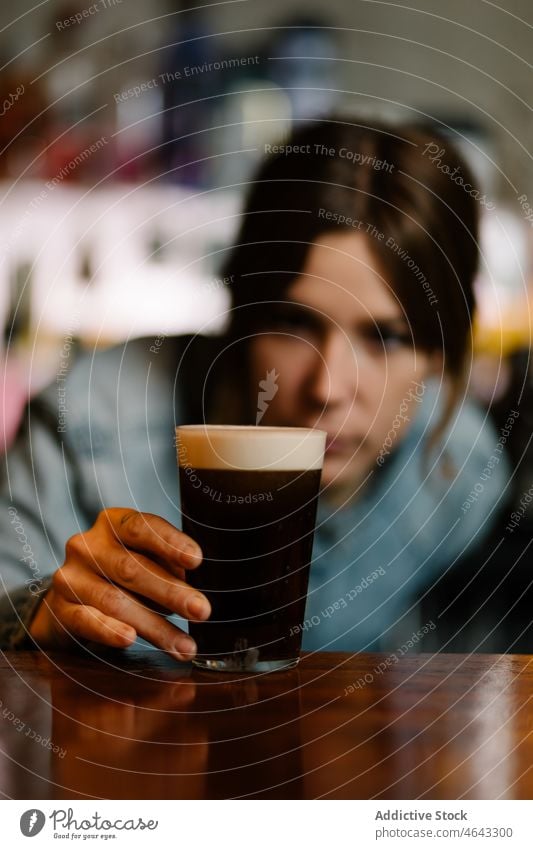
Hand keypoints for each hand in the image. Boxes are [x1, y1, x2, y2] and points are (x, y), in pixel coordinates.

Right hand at [29, 508, 209, 660]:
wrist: (72, 598)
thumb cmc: (121, 574)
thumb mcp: (145, 559)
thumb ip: (164, 567)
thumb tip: (189, 592)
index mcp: (112, 524)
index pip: (141, 526)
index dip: (169, 542)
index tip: (196, 560)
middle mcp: (87, 545)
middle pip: (131, 568)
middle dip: (171, 592)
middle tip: (201, 611)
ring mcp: (70, 577)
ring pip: (114, 600)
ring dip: (154, 626)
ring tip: (184, 645)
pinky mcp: (60, 609)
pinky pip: (86, 620)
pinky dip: (108, 630)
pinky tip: (130, 640)